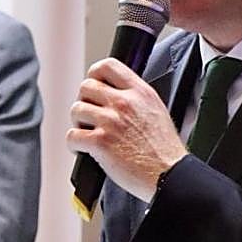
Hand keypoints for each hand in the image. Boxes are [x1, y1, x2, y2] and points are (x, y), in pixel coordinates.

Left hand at [67, 57, 186, 201]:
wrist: (170, 176)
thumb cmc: (165, 151)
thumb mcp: (157, 111)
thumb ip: (136, 98)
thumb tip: (115, 93)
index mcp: (140, 92)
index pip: (107, 66)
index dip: (94, 74)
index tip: (93, 85)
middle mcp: (124, 103)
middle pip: (86, 87)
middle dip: (85, 101)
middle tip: (90, 116)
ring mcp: (111, 121)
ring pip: (76, 109)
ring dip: (78, 123)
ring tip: (87, 133)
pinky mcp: (100, 142)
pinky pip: (72, 135)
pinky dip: (73, 144)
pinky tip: (82, 148)